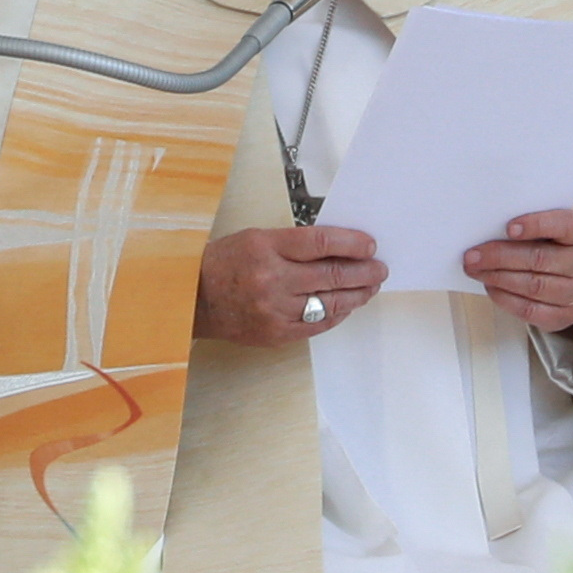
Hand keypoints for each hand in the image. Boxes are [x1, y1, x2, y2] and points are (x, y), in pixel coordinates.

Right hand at [193, 226, 386, 348]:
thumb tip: (339, 248)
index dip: (352, 244)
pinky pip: (318, 324)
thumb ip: (295, 243)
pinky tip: (347, 306)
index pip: (321, 242)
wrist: (192, 299)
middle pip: (332, 275)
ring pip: (330, 303)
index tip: (370, 245)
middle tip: (380, 269)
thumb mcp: (257, 239)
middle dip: (364, 272)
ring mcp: (275, 310)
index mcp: (267, 247)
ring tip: (370, 287)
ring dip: (357, 295)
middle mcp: (272, 279)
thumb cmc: (225, 263)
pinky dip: (337, 314)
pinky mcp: (277, 333)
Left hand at [463, 209, 572, 332]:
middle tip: (472, 255)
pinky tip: (491, 287)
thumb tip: (490, 229)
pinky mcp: (567, 316)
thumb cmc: (556, 242)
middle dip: (500, 257)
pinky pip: (531, 311)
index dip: (536, 225)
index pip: (564, 225)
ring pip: (534, 286)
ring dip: (498, 278)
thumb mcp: (553, 225)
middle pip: (540, 259)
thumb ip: (531, 223)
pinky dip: (506, 299)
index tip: (508, 227)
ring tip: (476, 270)